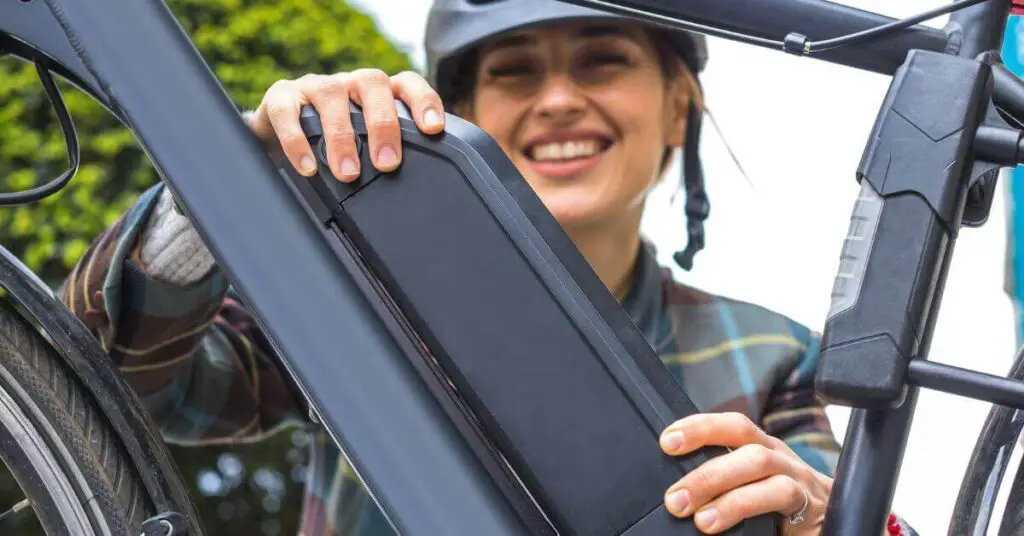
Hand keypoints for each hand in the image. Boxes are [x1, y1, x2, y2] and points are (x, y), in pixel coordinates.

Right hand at [247, 69, 445, 180]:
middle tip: (387, 164)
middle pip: (372, 83)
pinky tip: (308, 168)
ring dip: (342, 135)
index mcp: (376, 93)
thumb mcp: (364, 146)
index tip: (433, 129)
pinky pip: (288, 111)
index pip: (406, 83)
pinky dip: (297, 140)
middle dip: (382, 124)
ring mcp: (314, 86)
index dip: (423, 100)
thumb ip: (386, 156)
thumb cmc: (332, 143)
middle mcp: (349, 83)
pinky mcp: (281, 96)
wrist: (276, 135)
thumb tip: (416, 197)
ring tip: (348, 173)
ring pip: (332, 93)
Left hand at [659, 412, 831, 534]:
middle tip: (675, 499)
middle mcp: (782, 460)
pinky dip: (756, 514)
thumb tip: (679, 491)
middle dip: (708, 474)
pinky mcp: (813, 510)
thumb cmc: (780, 503)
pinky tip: (739, 531)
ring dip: (732, 500)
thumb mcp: (748, 483)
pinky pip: (788, 505)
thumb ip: (722, 481)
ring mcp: (801, 483)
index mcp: (763, 447)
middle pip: (749, 452)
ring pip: (770, 478)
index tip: (668, 441)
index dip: (700, 427)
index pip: (733, 426)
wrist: (833, 520)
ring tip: (703, 521)